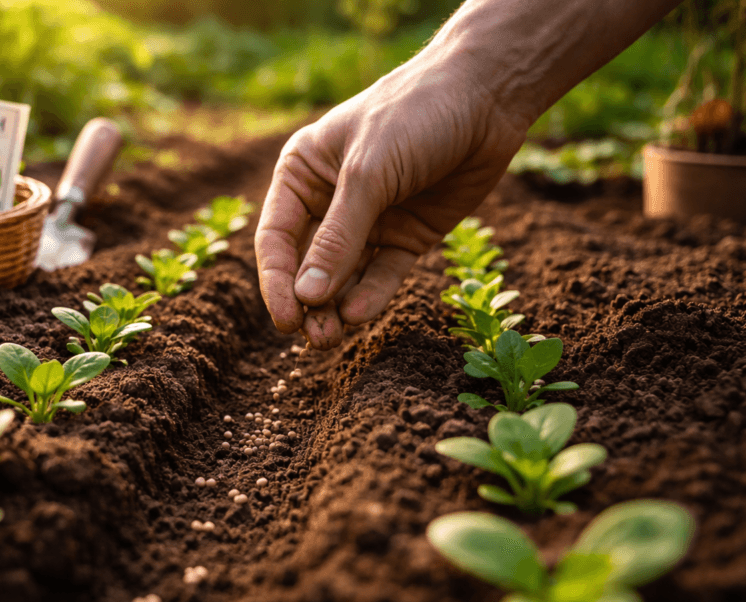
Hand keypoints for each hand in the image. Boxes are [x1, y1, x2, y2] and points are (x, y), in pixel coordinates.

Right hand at [255, 52, 528, 348]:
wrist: (488, 98)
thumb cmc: (415, 116)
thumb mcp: (369, 174)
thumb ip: (339, 237)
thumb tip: (307, 297)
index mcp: (303, 174)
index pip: (277, 237)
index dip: (277, 281)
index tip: (285, 318)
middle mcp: (329, 200)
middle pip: (307, 264)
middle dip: (308, 302)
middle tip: (313, 338)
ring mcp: (369, 221)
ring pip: (343, 277)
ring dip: (335, 308)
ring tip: (331, 339)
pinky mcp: (405, 237)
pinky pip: (381, 274)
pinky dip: (371, 295)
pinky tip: (361, 315)